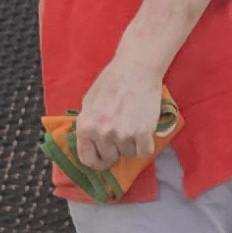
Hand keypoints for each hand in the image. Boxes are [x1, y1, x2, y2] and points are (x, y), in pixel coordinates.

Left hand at [71, 54, 167, 173]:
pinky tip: (144, 133)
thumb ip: (87, 125)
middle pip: (110, 158)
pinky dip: (146, 146)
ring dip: (132, 145)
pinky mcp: (143, 133)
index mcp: (85, 127)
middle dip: (116, 150)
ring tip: (133, 125)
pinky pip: (145, 152)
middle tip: (122, 134)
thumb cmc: (110, 82)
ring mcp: (123, 135)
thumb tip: (90, 145)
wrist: (135, 70)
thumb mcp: (88, 103)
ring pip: (128, 155)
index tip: (104, 161)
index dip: (97, 162)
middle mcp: (102, 133)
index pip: (88, 159)